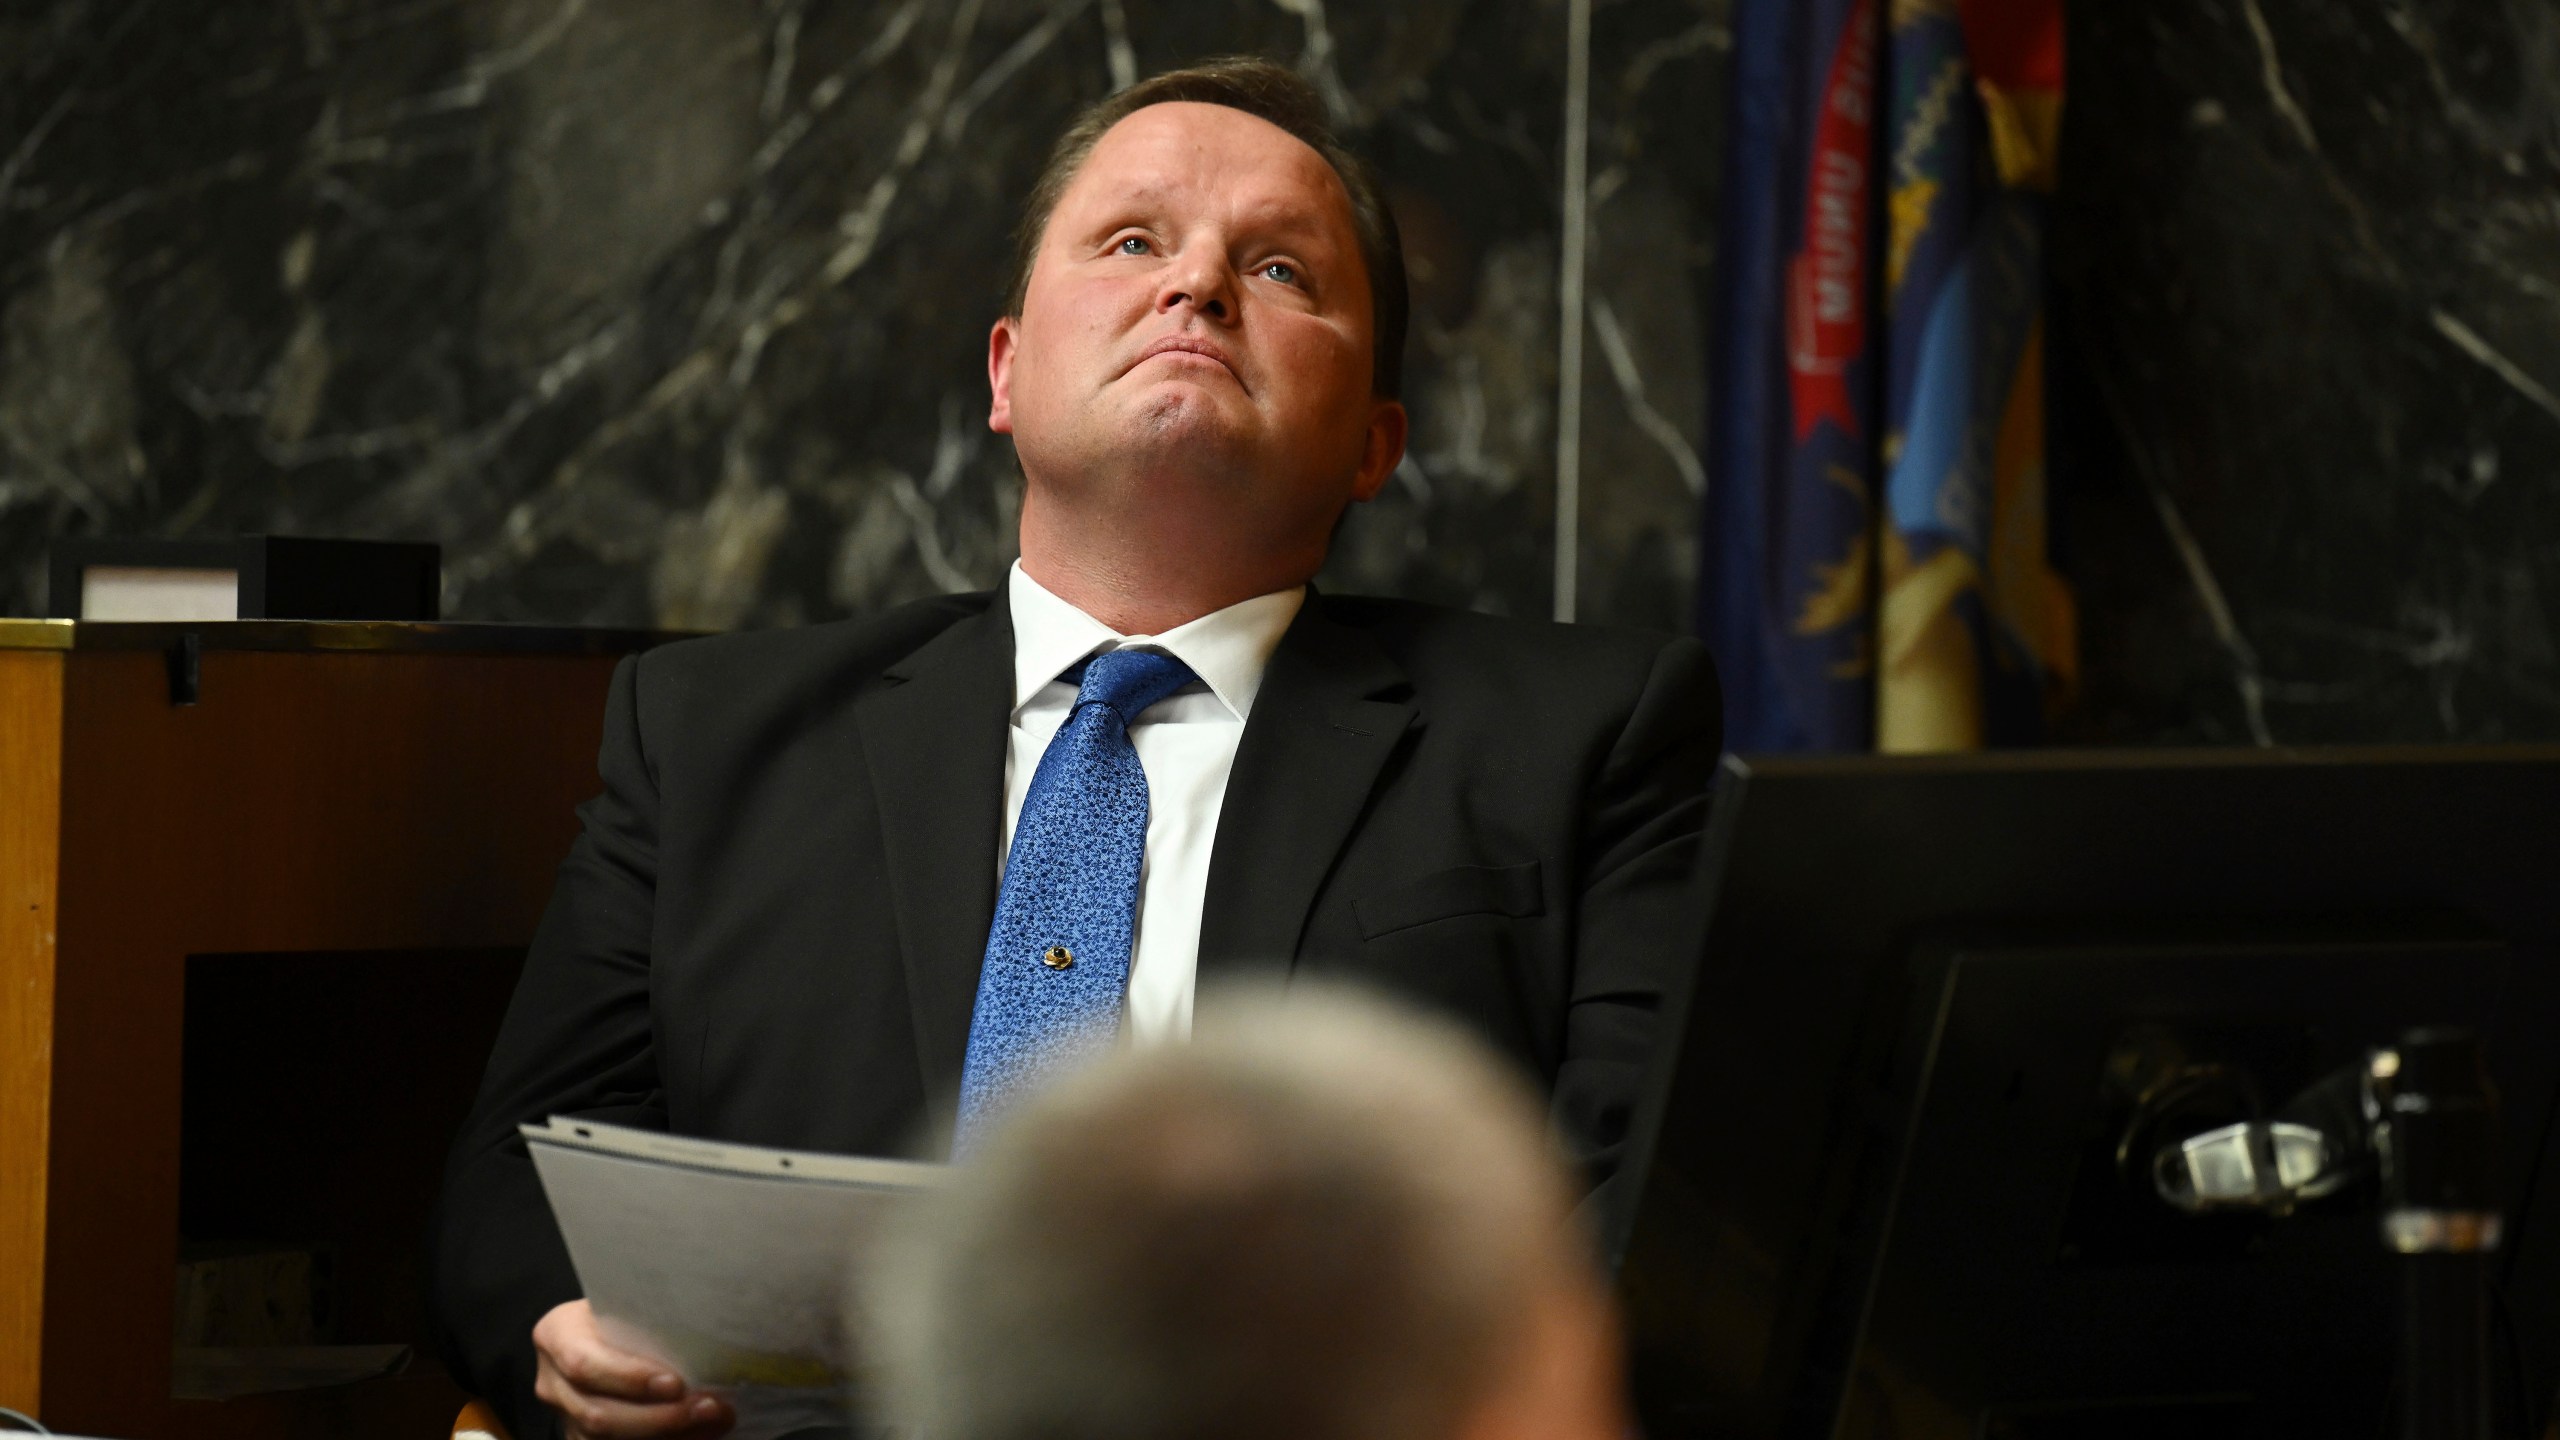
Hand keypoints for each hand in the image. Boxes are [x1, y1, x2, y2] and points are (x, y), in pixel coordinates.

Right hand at [532, 1299, 733, 1438]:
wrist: (602, 1332)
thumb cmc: (623, 1312)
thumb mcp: (628, 1303)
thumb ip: (652, 1318)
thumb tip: (714, 1335)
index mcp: (557, 1334)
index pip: (584, 1363)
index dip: (629, 1378)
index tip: (676, 1383)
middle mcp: (553, 1381)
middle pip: (597, 1414)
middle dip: (658, 1418)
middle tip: (707, 1408)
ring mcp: (563, 1416)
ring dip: (666, 1436)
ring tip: (710, 1421)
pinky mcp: (578, 1437)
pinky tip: (697, 1435)